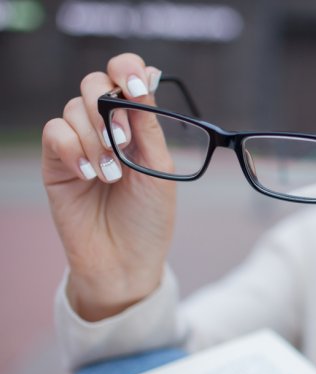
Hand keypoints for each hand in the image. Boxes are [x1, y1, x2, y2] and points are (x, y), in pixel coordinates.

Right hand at [42, 53, 174, 320]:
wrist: (126, 261)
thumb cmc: (149, 218)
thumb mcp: (159, 169)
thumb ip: (148, 126)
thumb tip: (146, 79)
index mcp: (138, 125)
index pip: (126, 77)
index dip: (128, 69)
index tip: (136, 87)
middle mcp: (107, 128)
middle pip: (94, 83)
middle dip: (108, 108)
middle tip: (122, 142)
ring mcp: (80, 144)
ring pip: (74, 108)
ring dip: (95, 138)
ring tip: (111, 176)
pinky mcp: (56, 162)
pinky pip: (54, 132)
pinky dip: (72, 149)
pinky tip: (89, 175)